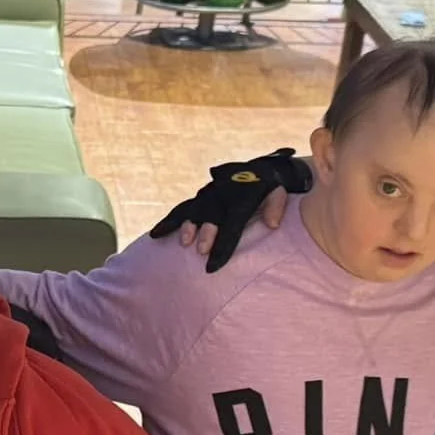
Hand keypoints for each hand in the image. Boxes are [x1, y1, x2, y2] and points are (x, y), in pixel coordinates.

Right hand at [146, 149, 310, 271]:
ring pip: (193, 211)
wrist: (262, 169)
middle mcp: (221, 196)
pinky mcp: (200, 197)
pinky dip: (169, 221)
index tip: (213, 265)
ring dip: (186, 226)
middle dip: (205, 233)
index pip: (232, 225)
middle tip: (201, 250)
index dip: (222, 245)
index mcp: (241, 198)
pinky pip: (182, 209)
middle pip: (211, 217)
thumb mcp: (279, 192)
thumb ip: (276, 206)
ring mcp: (208, 195)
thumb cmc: (271, 189)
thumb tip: (272, 224)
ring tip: (182, 243)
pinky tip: (156, 235)